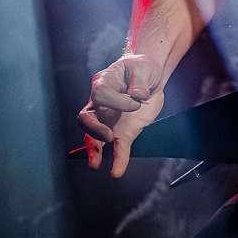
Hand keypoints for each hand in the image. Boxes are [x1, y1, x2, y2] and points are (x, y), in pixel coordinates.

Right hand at [78, 52, 164, 177]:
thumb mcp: (143, 67)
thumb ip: (140, 81)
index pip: (100, 95)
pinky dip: (118, 159)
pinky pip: (118, 147)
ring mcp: (109, 119)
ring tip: (96, 164)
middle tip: (107, 136)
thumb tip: (138, 95)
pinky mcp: (123, 131)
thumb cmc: (142, 68)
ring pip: (94, 137)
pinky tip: (117, 170)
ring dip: (95, 150)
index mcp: (103, 83)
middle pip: (86, 118)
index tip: (136, 101)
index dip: (117, 101)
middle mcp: (101, 103)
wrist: (151, 76)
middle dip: (93, 129)